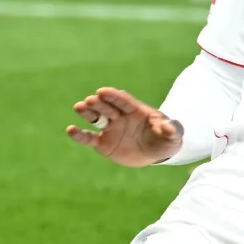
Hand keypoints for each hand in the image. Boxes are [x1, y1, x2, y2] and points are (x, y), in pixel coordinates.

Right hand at [66, 87, 182, 166]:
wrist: (156, 152)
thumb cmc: (165, 139)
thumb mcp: (173, 135)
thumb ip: (171, 129)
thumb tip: (169, 127)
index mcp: (135, 110)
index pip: (123, 100)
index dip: (114, 96)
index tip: (103, 91)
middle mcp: (120, 116)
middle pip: (107, 107)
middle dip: (99, 103)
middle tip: (90, 101)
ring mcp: (110, 128)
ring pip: (96, 118)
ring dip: (87, 112)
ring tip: (79, 107)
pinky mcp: (103, 143)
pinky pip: (89, 138)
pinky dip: (79, 135)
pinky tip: (70, 130)